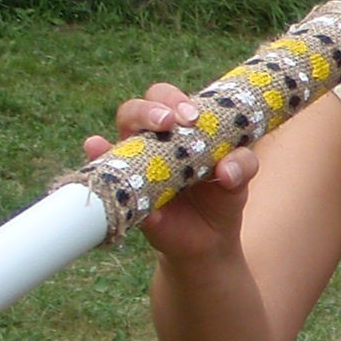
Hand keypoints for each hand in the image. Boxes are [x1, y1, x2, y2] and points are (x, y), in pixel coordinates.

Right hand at [83, 84, 259, 263]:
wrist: (210, 241)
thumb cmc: (221, 198)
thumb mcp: (241, 180)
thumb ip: (243, 166)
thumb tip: (225, 170)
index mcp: (179, 129)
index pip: (166, 100)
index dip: (174, 100)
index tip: (192, 115)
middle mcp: (150, 141)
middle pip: (135, 110)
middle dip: (148, 110)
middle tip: (168, 122)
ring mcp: (134, 166)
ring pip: (119, 138)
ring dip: (127, 132)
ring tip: (139, 138)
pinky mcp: (126, 194)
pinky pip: (106, 175)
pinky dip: (99, 161)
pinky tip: (97, 149)